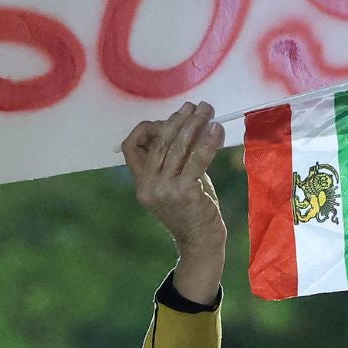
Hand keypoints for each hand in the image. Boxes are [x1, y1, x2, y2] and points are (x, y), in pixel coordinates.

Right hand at [121, 102, 226, 301]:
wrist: (201, 241)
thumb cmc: (191, 210)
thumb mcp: (174, 183)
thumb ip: (173, 160)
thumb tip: (184, 126)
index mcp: (140, 183)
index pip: (131, 147)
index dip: (147, 129)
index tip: (170, 119)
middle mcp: (147, 185)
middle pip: (159, 141)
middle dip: (179, 119)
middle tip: (195, 106)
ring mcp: (164, 189)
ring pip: (178, 146)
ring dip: (195, 124)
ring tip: (208, 111)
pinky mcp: (184, 191)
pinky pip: (197, 158)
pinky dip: (208, 141)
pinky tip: (217, 129)